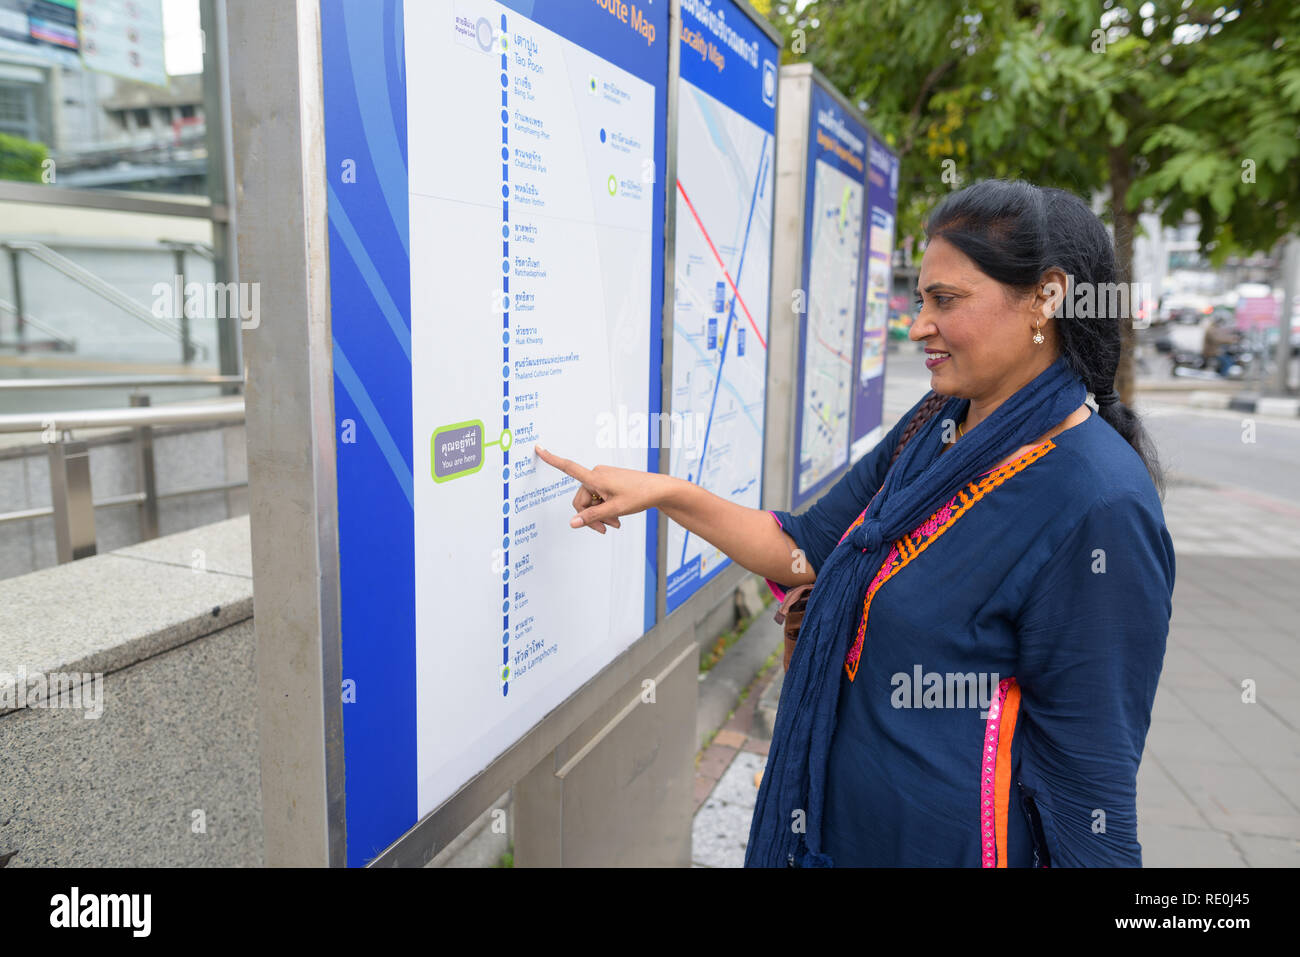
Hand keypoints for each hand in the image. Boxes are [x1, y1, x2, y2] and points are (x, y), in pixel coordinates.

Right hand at [533, 444, 666, 534]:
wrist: (659, 489)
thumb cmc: (639, 495)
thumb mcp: (614, 510)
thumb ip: (592, 517)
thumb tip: (573, 522)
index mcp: (595, 477)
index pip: (568, 467)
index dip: (552, 459)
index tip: (538, 448)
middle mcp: (597, 474)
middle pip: (581, 500)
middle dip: (591, 516)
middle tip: (607, 528)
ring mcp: (603, 477)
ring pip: (591, 501)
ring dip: (600, 514)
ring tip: (616, 523)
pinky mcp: (609, 481)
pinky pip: (599, 497)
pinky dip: (605, 508)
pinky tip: (616, 516)